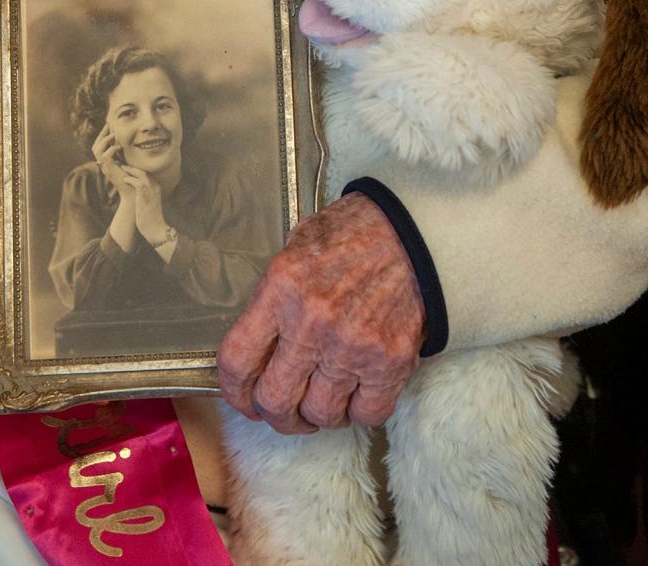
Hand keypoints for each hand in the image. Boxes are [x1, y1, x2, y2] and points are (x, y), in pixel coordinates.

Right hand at [92, 125, 135, 200]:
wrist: (133, 192)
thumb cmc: (133, 178)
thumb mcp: (127, 162)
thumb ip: (123, 154)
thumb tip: (125, 142)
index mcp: (106, 162)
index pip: (99, 147)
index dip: (102, 136)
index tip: (109, 126)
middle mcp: (103, 165)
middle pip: (95, 147)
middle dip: (101, 135)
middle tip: (108, 125)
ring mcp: (105, 167)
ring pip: (96, 150)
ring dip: (105, 140)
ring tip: (114, 135)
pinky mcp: (109, 170)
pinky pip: (105, 156)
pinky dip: (112, 149)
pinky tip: (119, 146)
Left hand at [125, 169, 165, 244]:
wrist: (156, 229)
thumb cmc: (151, 219)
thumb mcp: (150, 205)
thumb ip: (146, 198)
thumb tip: (139, 197)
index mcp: (157, 189)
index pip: (147, 175)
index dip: (137, 172)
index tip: (130, 170)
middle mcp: (155, 187)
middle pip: (144, 172)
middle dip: (133, 168)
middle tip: (124, 166)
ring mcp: (151, 190)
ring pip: (140, 174)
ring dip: (130, 170)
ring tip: (122, 168)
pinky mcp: (144, 195)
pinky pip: (136, 182)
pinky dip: (129, 179)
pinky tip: (124, 179)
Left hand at [217, 193, 423, 434]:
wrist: (414, 231)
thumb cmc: (352, 234)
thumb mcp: (297, 245)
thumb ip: (274, 294)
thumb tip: (258, 341)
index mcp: (281, 288)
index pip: (237, 361)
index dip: (233, 391)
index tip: (243, 398)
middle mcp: (312, 322)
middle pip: (274, 400)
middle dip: (274, 413)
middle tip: (283, 408)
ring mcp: (353, 346)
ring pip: (320, 415)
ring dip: (317, 415)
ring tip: (322, 399)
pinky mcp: (391, 362)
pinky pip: (366, 414)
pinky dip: (358, 412)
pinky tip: (356, 394)